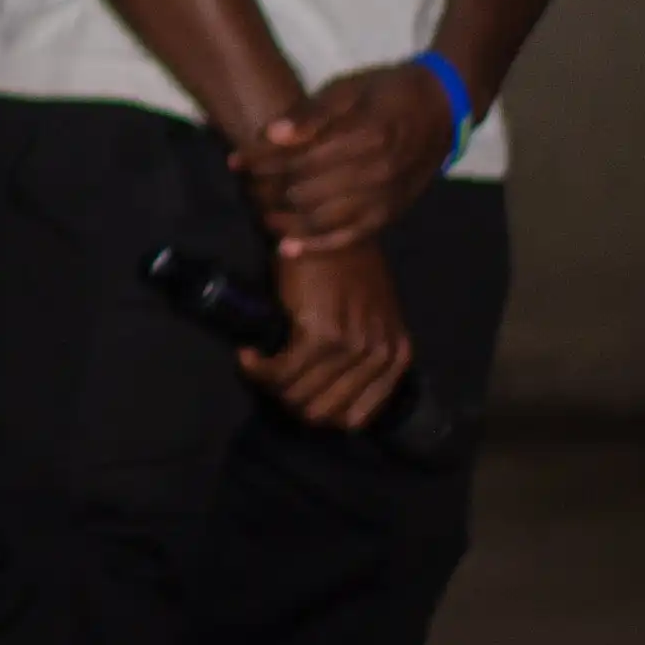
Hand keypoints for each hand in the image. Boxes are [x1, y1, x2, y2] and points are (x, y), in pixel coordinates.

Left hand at [233, 62, 455, 254]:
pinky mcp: (391, 214)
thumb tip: (272, 134)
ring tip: (260, 215)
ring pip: (324, 219)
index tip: (235, 162)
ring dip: (286, 221)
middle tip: (245, 189)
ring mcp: (385, 198)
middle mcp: (375, 171)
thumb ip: (311, 112)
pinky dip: (317, 245)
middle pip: (307, 191)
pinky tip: (287, 247)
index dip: (262, 161)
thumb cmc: (388, 91)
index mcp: (364, 134)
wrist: (443, 109)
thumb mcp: (349, 87)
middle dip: (270, 191)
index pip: (298, 156)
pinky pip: (350, 237)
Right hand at [249, 238, 412, 433]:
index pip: (355, 417)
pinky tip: (248, 356)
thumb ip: (365, 352)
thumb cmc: (346, 265)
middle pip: (323, 411)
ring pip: (300, 395)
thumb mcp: (372, 314)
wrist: (326, 226)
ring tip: (258, 367)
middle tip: (271, 382)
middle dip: (291, 403)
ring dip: (271, 386)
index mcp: (395, 355)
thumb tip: (329, 396)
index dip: (320, 413)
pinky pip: (281, 372)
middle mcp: (378, 355)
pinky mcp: (318, 334)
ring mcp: (350, 347)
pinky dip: (258, 370)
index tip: (294, 396)